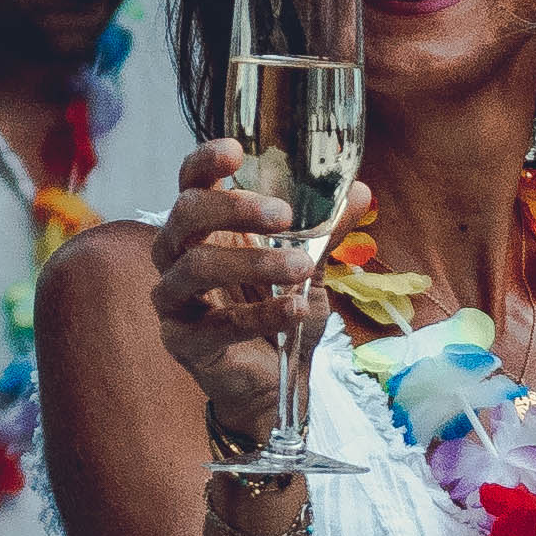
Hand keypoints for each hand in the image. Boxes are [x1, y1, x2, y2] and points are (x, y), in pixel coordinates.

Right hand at [150, 134, 330, 453]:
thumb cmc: (282, 314)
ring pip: (194, 266)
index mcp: (207, 229)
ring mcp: (175, 299)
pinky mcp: (182, 341)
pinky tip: (295, 309)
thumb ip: (325, 231)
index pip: (191, 183)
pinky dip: (261, 315)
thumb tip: (360, 189)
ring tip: (300, 267)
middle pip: (185, 214)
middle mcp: (179, 257)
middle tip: (283, 215)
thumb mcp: (310, 268)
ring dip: (251, 262)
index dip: (205, 162)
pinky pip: (216, 323)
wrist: (279, 384)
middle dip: (233, 208)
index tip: (235, 151)